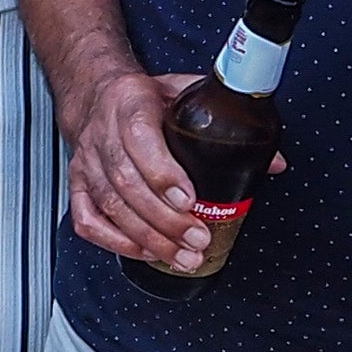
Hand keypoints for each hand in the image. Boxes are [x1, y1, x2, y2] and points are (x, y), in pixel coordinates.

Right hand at [57, 66, 231, 271]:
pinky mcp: (77, 184)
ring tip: (182, 257)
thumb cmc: (145, 98)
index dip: (162, 174)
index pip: (139, 139)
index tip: (190, 200)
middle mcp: (102, 133)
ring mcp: (86, 161)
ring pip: (110, 205)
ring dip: (147, 237)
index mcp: (130, 103)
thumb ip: (227, 121)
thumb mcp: (185, 94)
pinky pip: (87, 220)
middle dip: (164, 219)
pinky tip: (146, 252)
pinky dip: (115, 241)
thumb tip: (274, 162)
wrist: (97, 95)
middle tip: (198, 240)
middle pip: (126, 183)